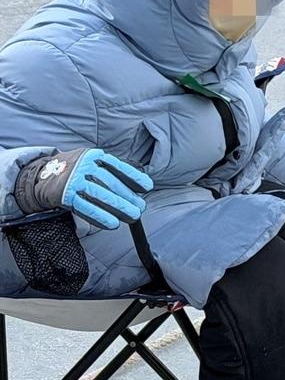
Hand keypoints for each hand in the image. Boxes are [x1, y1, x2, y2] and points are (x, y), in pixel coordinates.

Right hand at [15, 149, 152, 230]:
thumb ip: (111, 172)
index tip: (148, 187)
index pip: (118, 166)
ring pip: (100, 195)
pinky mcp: (64, 195)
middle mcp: (84, 165)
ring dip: (118, 207)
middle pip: (111, 183)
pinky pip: (85, 207)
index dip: (134, 177)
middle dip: (128, 197)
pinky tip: (112, 223)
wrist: (42, 176)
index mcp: (94, 156)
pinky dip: (100, 216)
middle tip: (141, 208)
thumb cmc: (76, 172)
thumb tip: (138, 188)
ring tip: (132, 216)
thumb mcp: (92, 163)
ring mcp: (73, 180)